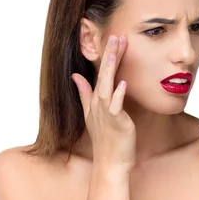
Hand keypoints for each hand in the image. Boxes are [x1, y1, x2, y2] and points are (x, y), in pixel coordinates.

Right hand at [71, 34, 135, 171]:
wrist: (111, 163)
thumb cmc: (106, 139)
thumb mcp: (91, 114)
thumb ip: (84, 93)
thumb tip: (75, 76)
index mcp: (95, 100)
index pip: (100, 73)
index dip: (106, 56)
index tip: (113, 38)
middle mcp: (98, 104)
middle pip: (103, 75)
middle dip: (109, 55)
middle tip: (116, 36)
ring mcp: (105, 113)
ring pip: (107, 85)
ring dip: (111, 67)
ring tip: (117, 49)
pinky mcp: (115, 123)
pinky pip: (115, 106)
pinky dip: (118, 94)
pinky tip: (123, 82)